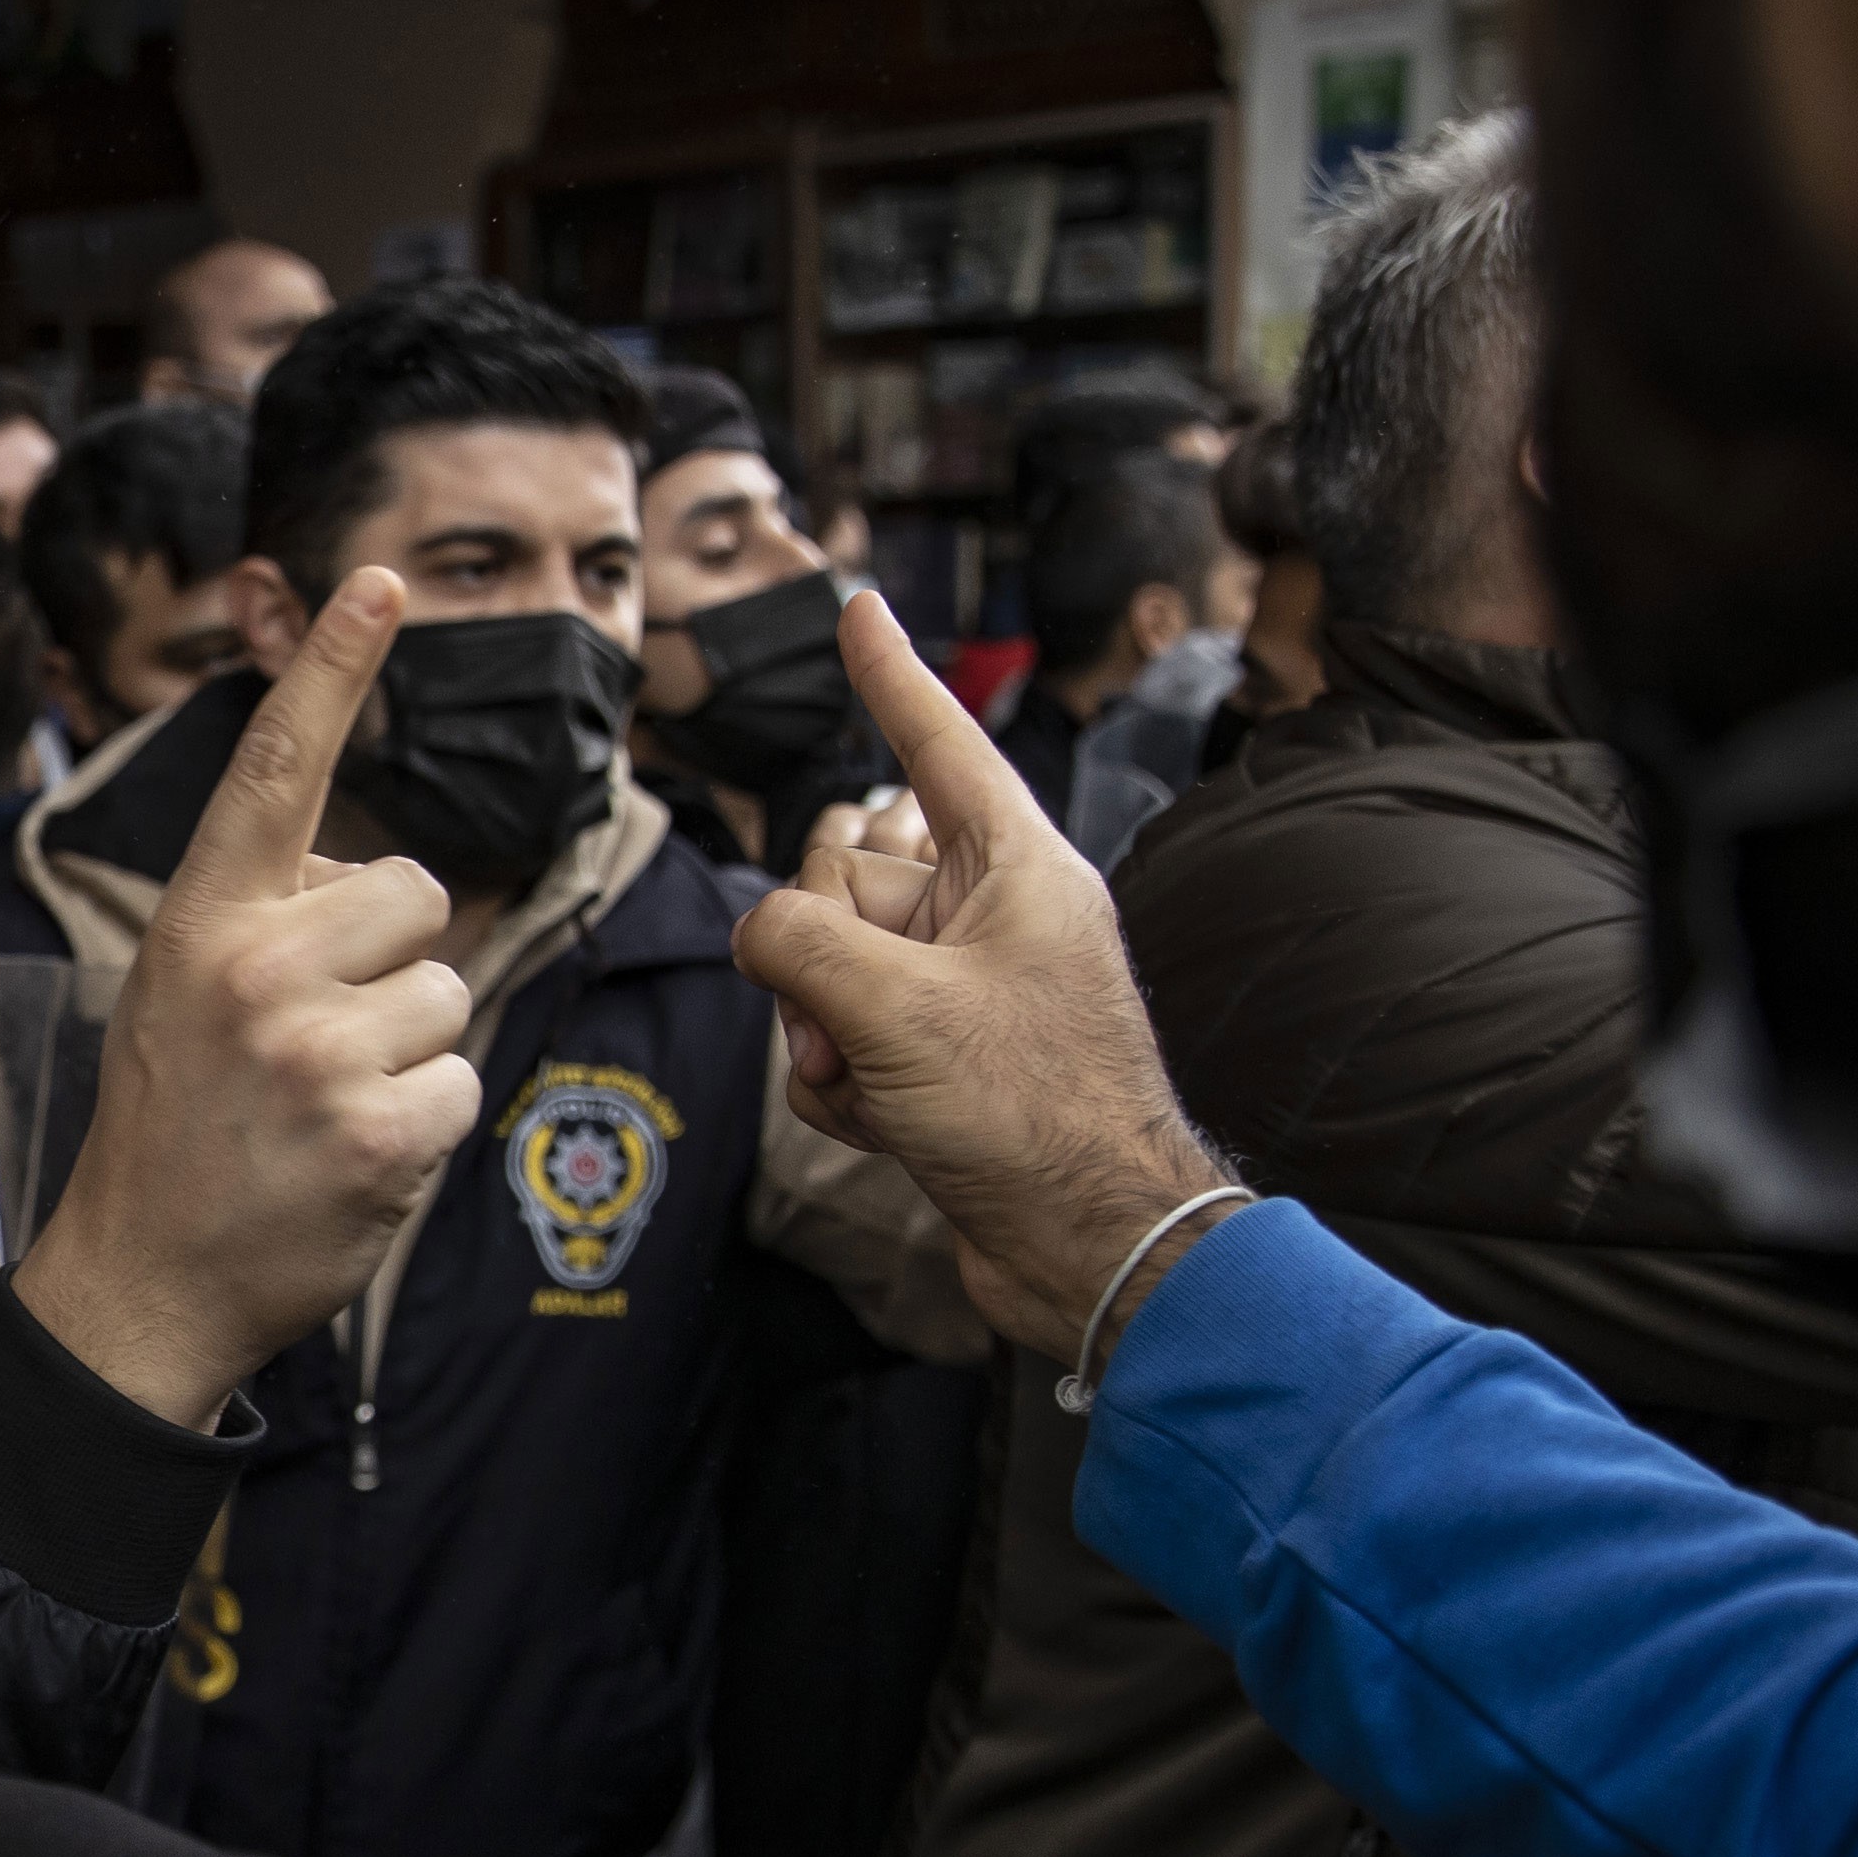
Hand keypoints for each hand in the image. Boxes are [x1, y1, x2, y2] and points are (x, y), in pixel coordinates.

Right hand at [11, 568, 478, 1420]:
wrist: (143, 1278)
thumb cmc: (175, 1122)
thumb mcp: (180, 990)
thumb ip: (267, 919)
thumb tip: (376, 879)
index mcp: (203, 921)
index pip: (276, 771)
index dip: (333, 671)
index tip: (382, 581)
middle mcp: (257, 969)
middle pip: (415, 893)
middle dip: (393, 958)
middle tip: (310, 1038)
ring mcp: (317, 1052)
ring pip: (448, 990)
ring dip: (409, 1048)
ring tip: (322, 1104)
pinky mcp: (379, 1131)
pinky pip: (462, 1081)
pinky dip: (423, 1123)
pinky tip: (352, 1157)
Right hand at [729, 595, 1233, 1351]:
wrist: (1092, 1250)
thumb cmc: (1033, 1117)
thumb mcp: (895, 1010)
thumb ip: (796, 943)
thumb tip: (764, 940)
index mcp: (1018, 868)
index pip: (938, 743)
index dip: (891, 675)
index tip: (859, 606)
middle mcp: (994, 915)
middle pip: (847, 873)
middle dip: (821, 952)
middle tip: (857, 1022)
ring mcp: (966, 991)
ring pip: (829, 966)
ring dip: (825, 1034)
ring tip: (877, 1089)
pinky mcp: (942, 1061)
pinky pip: (842, 1037)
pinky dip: (842, 1084)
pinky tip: (884, 1127)